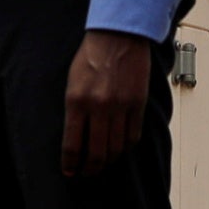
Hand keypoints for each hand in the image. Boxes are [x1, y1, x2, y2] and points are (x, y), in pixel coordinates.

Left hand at [63, 31, 154, 175]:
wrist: (118, 35)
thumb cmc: (91, 56)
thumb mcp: (72, 81)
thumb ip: (74, 109)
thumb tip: (75, 138)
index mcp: (76, 101)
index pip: (72, 145)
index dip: (71, 164)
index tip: (70, 172)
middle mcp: (98, 107)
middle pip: (96, 153)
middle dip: (90, 169)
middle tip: (87, 173)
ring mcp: (120, 107)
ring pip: (116, 148)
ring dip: (108, 160)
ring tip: (103, 163)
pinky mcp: (138, 104)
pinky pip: (133, 136)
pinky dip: (126, 146)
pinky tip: (120, 147)